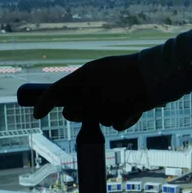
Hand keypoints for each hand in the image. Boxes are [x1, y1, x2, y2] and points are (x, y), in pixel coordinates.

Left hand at [33, 53, 152, 130]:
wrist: (155, 75)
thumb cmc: (128, 68)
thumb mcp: (100, 68)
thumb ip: (83, 81)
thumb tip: (68, 97)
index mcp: (83, 77)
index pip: (55, 93)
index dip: (43, 105)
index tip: (36, 114)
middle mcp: (89, 94)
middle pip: (71, 113)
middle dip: (74, 112)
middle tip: (81, 107)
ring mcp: (103, 109)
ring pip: (93, 119)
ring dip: (100, 113)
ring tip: (116, 98)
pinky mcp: (116, 119)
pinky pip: (111, 124)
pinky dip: (117, 118)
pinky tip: (128, 107)